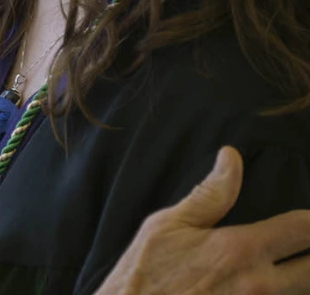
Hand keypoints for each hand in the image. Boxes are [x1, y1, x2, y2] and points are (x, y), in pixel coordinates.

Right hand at [95, 147, 309, 294]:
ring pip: (304, 294)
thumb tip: (232, 158)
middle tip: (305, 242)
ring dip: (303, 279)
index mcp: (241, 250)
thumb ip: (209, 194)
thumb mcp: (168, 225)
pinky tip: (278, 286)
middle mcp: (260, 286)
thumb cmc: (146, 273)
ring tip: (296, 264)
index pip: (303, 229)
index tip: (309, 218)